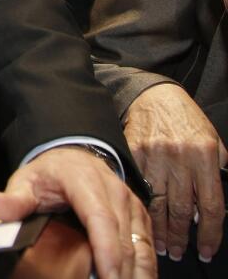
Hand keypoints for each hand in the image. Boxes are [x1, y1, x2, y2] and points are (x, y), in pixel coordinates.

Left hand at [0, 146, 154, 278]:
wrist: (73, 157)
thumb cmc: (50, 173)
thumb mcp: (25, 180)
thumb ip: (13, 198)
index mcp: (84, 181)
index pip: (100, 219)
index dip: (106, 250)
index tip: (107, 276)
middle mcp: (114, 191)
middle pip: (123, 238)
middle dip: (121, 271)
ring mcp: (130, 204)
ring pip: (141, 245)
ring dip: (137, 273)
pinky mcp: (139, 216)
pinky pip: (147, 246)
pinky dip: (144, 269)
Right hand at [124, 83, 226, 262]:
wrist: (153, 96)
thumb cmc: (187, 121)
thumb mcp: (213, 144)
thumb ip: (215, 175)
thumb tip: (207, 212)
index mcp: (205, 155)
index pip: (212, 206)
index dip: (210, 233)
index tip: (205, 250)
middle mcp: (180, 157)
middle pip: (182, 209)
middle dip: (180, 237)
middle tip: (179, 253)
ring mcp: (154, 156)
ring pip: (158, 202)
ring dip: (160, 229)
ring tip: (162, 246)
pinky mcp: (133, 153)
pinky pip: (138, 187)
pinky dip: (141, 207)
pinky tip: (143, 220)